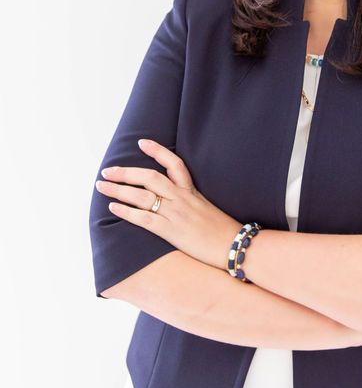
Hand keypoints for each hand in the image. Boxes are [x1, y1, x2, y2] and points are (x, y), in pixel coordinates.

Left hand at [95, 139, 240, 270]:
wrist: (234, 245)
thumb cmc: (222, 231)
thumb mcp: (207, 208)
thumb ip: (191, 201)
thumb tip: (177, 200)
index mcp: (191, 191)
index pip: (174, 163)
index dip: (157, 151)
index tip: (141, 142)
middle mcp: (182, 198)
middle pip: (149, 177)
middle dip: (125, 172)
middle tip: (107, 170)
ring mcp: (175, 213)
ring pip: (141, 195)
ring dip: (118, 189)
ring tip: (101, 185)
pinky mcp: (171, 231)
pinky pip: (143, 218)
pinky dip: (126, 211)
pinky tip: (112, 208)